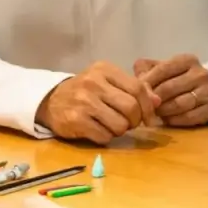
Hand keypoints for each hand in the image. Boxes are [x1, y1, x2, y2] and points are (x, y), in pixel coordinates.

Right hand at [38, 62, 158, 142]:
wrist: (50, 101)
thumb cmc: (86, 92)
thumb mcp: (108, 83)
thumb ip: (133, 89)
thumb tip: (157, 102)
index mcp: (104, 70)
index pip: (138, 88)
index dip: (148, 107)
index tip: (148, 118)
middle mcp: (93, 83)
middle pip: (131, 108)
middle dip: (135, 121)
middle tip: (128, 123)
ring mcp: (83, 102)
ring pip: (120, 125)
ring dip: (120, 130)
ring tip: (111, 125)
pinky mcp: (75, 120)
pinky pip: (104, 136)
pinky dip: (106, 137)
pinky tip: (98, 130)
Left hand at [134, 54, 207, 128]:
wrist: (206, 93)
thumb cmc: (179, 79)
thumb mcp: (164, 69)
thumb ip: (147, 69)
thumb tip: (136, 81)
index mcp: (188, 60)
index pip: (163, 69)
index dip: (147, 81)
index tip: (136, 91)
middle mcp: (201, 74)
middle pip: (169, 88)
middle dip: (153, 99)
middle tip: (143, 106)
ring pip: (178, 104)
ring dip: (162, 111)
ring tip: (155, 113)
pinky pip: (188, 117)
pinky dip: (174, 120)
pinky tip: (167, 119)